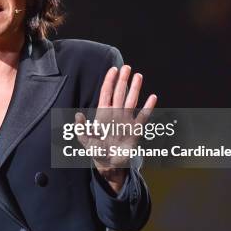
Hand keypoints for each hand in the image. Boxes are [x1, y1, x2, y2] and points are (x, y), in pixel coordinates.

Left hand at [75, 65, 156, 190]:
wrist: (109, 163)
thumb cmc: (96, 150)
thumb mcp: (85, 140)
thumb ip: (81, 129)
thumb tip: (78, 115)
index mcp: (103, 114)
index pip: (106, 93)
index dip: (109, 81)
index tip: (113, 69)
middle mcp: (115, 114)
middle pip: (120, 93)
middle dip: (123, 80)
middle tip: (127, 67)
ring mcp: (126, 120)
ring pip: (131, 101)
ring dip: (135, 89)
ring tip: (138, 76)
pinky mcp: (135, 130)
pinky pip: (143, 116)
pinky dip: (148, 107)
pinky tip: (152, 97)